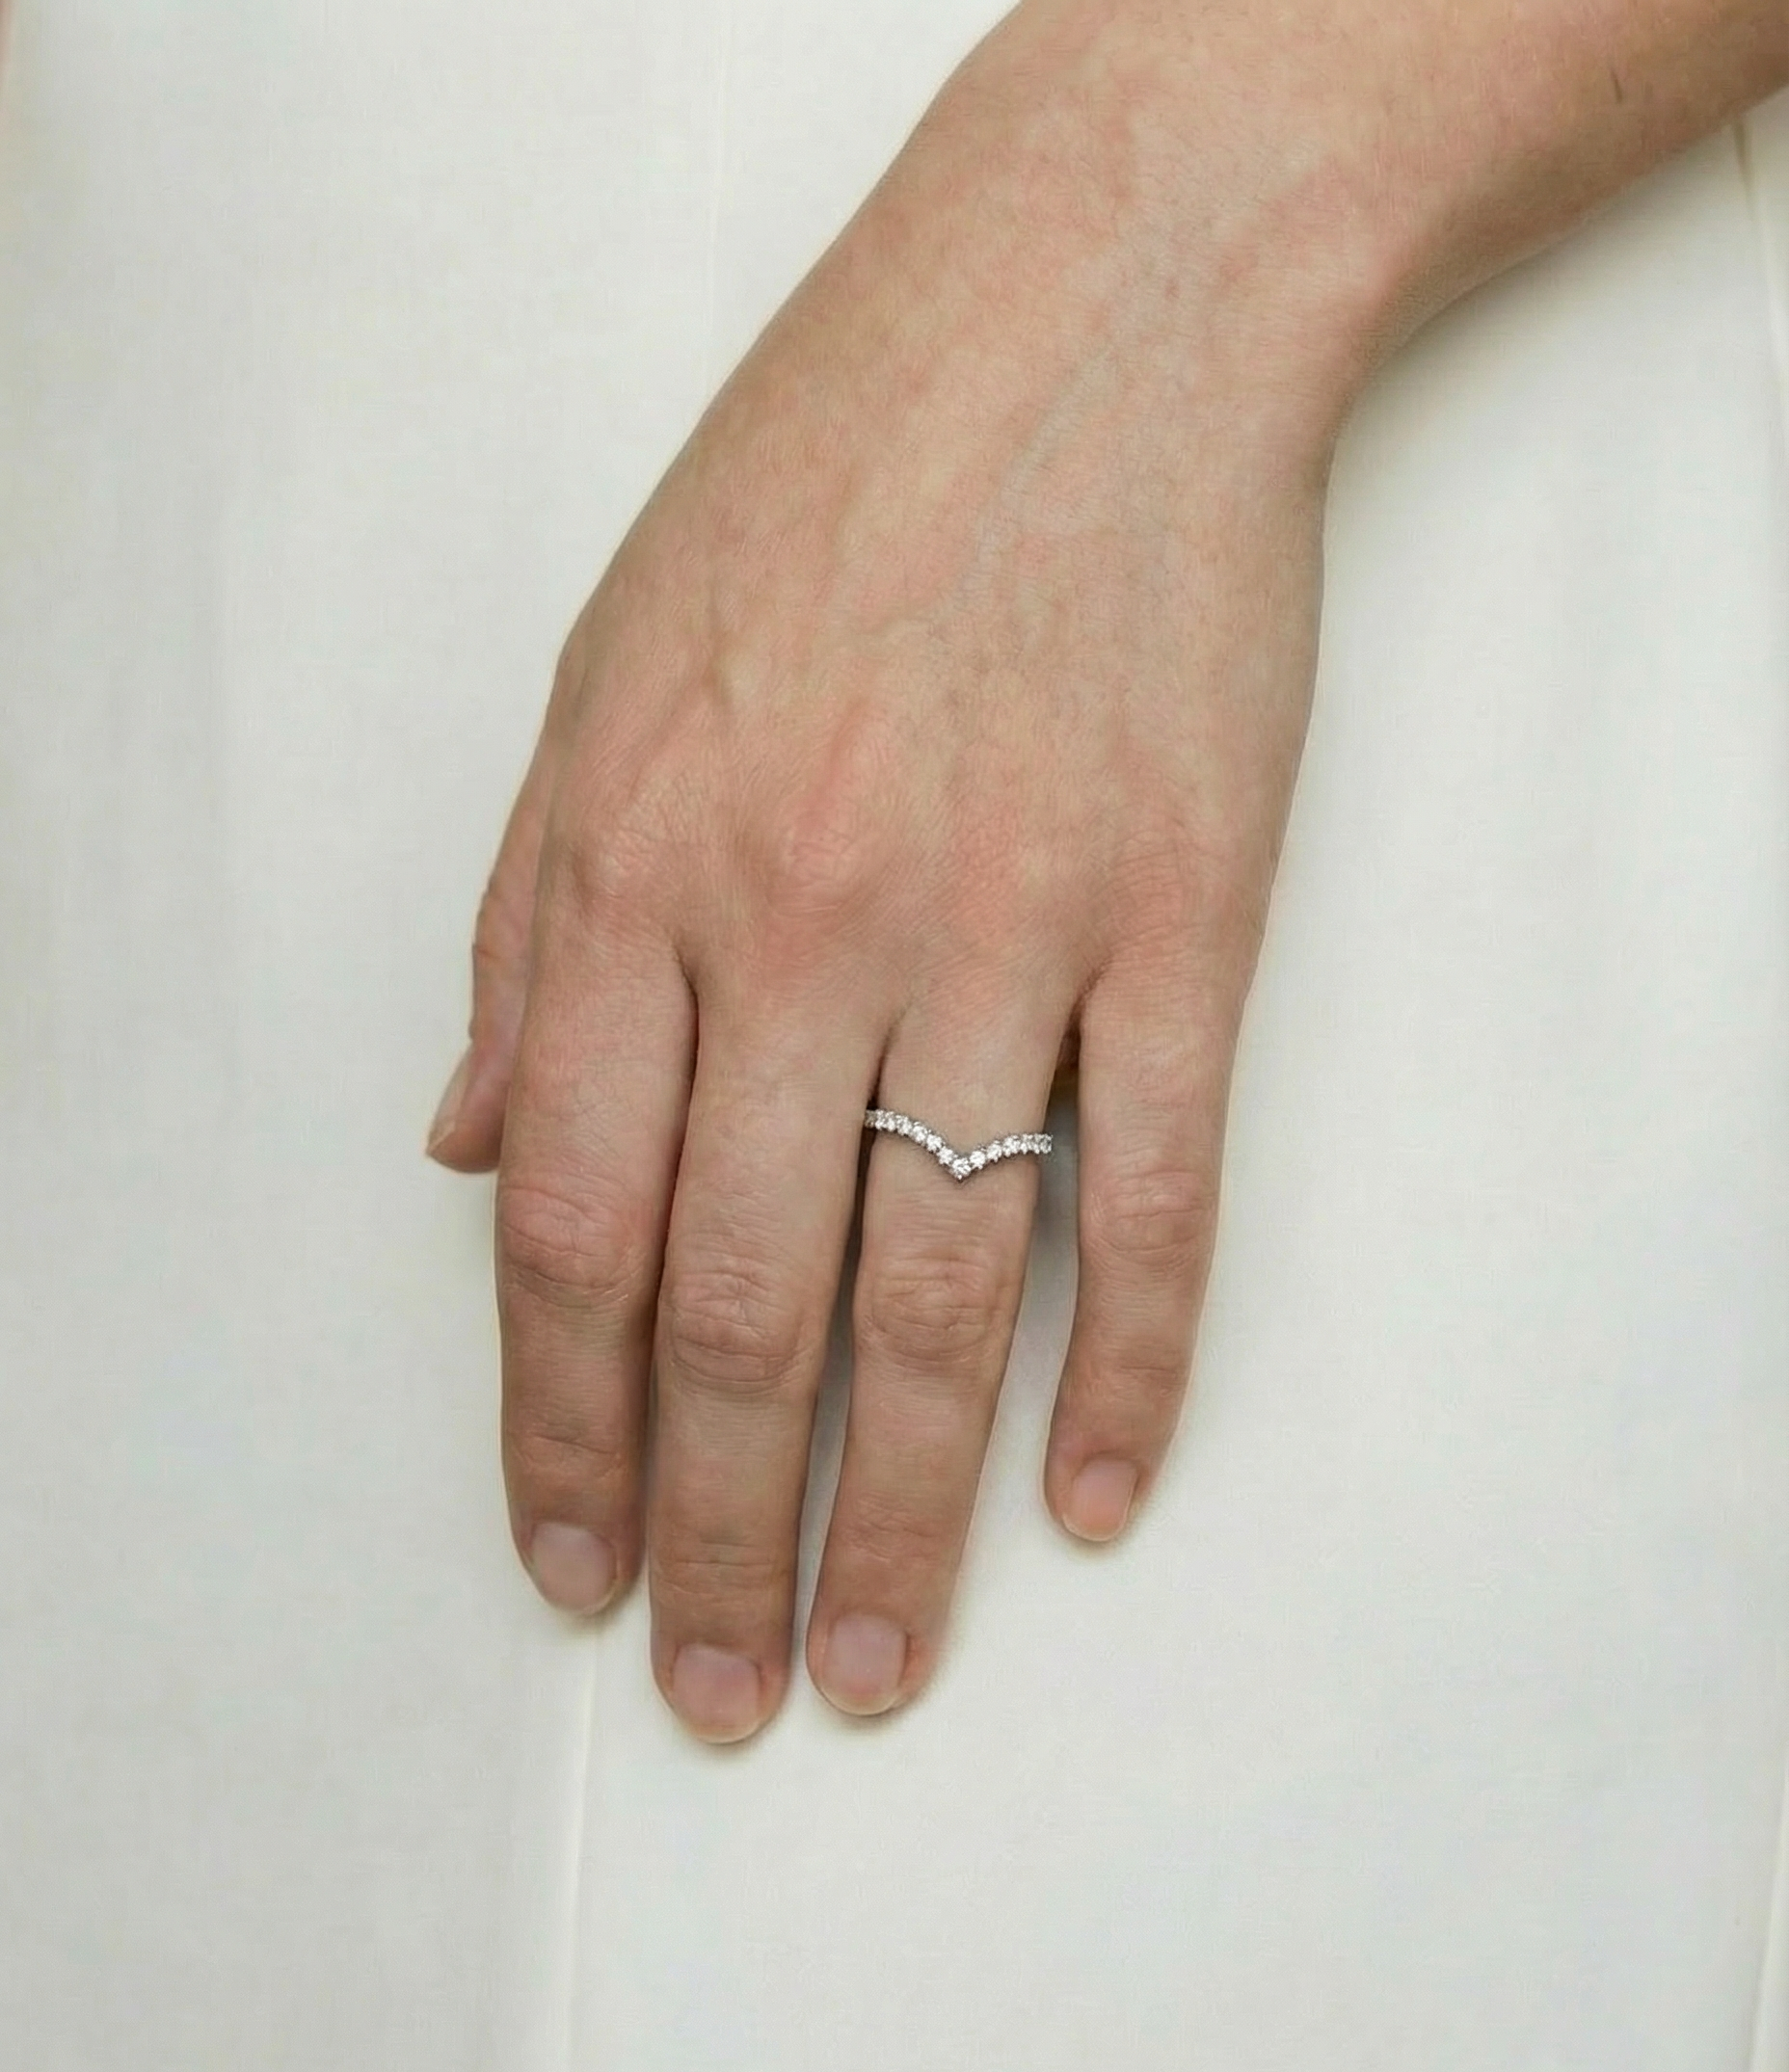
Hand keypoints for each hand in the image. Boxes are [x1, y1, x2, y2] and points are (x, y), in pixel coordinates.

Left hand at [425, 0, 1784, 1741]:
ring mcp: (1012, 930)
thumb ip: (529, 933)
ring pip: (938, 1293)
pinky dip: (1133, 1370)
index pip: (578, 1232)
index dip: (564, 1433)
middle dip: (718, 1532)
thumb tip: (475, 1152)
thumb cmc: (833, 482)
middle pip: (746, 1307)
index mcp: (642, 871)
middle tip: (721, 1690)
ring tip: (873, 1661)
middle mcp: (812, 924)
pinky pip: (1159, 1195)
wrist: (1093, 313)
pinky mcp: (1185, 920)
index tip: (573, 1569)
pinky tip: (1095, 1498)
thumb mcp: (602, 679)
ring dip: (901, 1513)